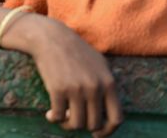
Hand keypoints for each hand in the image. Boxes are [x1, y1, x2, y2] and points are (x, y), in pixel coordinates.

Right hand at [15, 14, 122, 136]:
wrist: (51, 37)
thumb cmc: (74, 50)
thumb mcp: (99, 63)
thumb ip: (106, 85)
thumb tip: (108, 110)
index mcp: (108, 83)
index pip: (116, 118)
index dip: (107, 131)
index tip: (97, 134)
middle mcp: (94, 88)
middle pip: (94, 124)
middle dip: (83, 126)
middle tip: (73, 119)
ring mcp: (76, 89)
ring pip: (76, 123)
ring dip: (67, 125)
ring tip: (61, 118)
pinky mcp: (58, 90)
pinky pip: (58, 115)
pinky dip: (53, 118)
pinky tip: (49, 114)